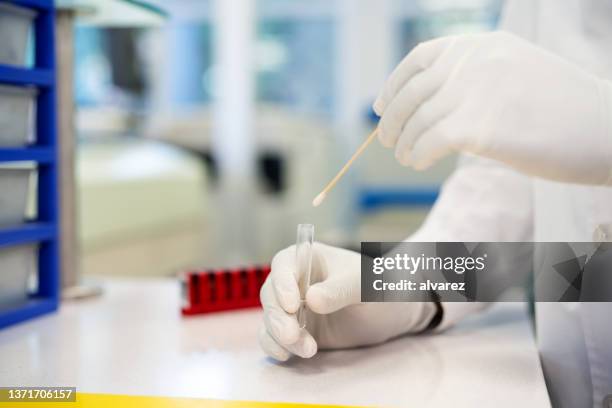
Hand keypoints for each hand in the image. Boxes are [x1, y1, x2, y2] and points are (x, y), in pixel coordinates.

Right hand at [258, 243, 435, 360]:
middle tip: (292, 335)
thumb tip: (311, 300)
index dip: (282, 283)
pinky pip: (273, 338)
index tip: (293, 304)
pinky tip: (287, 356)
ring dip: (281, 336)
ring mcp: (293, 307)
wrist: (391, 313)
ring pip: (271, 319)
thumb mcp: (365, 285)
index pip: (284, 264)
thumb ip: (340, 290)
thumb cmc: (379, 287)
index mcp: (308, 258)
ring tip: (309, 350)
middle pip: (271, 295)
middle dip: (278, 317)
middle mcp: (294, 281)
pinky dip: (275, 347)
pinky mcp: (294, 331)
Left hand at [374, 31, 611, 184]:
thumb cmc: (565, 110)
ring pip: (417, 119)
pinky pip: (429, 141)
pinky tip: (419, 163)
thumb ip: (476, 78)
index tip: (380, 106)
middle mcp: (476, 61)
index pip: (421, 58)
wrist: (608, 129)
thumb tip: (430, 103)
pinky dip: (417, 154)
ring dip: (404, 142)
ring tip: (406, 157)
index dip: (393, 84)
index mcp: (484, 45)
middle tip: (387, 140)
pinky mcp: (481, 126)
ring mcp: (478, 91)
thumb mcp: (516, 74)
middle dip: (392, 119)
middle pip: (412, 91)